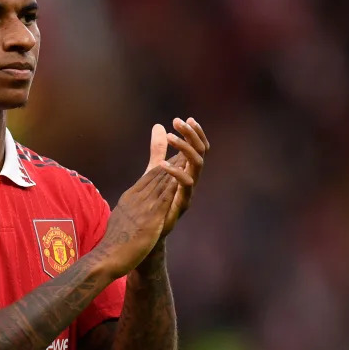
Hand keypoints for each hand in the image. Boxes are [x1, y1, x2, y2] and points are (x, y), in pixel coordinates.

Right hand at [95, 133, 179, 277]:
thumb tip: (129, 205)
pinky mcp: (150, 218)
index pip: (149, 177)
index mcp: (129, 198)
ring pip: (162, 182)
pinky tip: (184, 177)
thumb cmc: (114, 243)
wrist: (108, 257)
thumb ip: (127, 208)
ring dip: (176, 167)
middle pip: (157, 175)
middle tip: (186, 146)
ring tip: (188, 155)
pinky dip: (174, 185)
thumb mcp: (120, 219)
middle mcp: (136, 198)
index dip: (163, 164)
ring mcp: (142, 207)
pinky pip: (165, 197)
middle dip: (172, 160)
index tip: (175, 156)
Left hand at [156, 117, 208, 237]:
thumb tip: (159, 126)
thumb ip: (158, 150)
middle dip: (192, 136)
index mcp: (187, 170)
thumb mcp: (154, 170)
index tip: (187, 119)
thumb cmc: (153, 200)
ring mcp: (189, 191)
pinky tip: (163, 164)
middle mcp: (192, 179)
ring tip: (171, 137)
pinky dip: (176, 172)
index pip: (199, 147)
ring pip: (197, 165)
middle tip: (178, 122)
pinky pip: (186, 185)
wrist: (148, 230)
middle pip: (200, 152)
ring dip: (185, 149)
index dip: (196, 133)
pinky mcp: (182, 203)